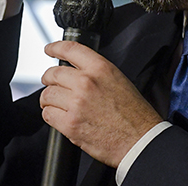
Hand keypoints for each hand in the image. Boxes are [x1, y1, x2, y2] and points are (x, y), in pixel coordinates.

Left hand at [40, 41, 162, 167]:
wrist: (139, 140)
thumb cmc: (134, 113)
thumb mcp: (119, 80)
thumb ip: (96, 72)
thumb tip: (76, 71)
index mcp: (100, 68)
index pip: (70, 49)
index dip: (55, 48)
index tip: (50, 49)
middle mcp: (86, 82)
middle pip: (53, 74)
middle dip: (48, 78)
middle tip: (50, 83)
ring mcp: (76, 103)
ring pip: (47, 95)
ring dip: (48, 99)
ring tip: (55, 103)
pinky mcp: (70, 124)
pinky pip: (48, 114)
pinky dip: (50, 114)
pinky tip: (58, 116)